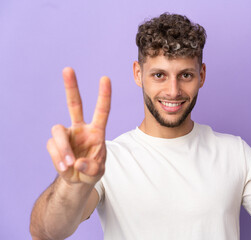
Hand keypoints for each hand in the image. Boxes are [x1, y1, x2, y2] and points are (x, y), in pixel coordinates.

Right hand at [47, 67, 110, 183]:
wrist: (77, 180)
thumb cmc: (91, 171)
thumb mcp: (97, 172)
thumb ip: (91, 168)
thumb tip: (77, 161)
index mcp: (97, 131)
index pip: (102, 111)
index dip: (104, 95)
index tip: (105, 78)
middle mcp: (80, 128)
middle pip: (75, 104)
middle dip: (71, 87)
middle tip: (68, 69)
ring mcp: (67, 135)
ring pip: (57, 130)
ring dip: (63, 148)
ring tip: (69, 164)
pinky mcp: (55, 143)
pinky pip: (52, 146)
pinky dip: (58, 158)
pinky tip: (65, 167)